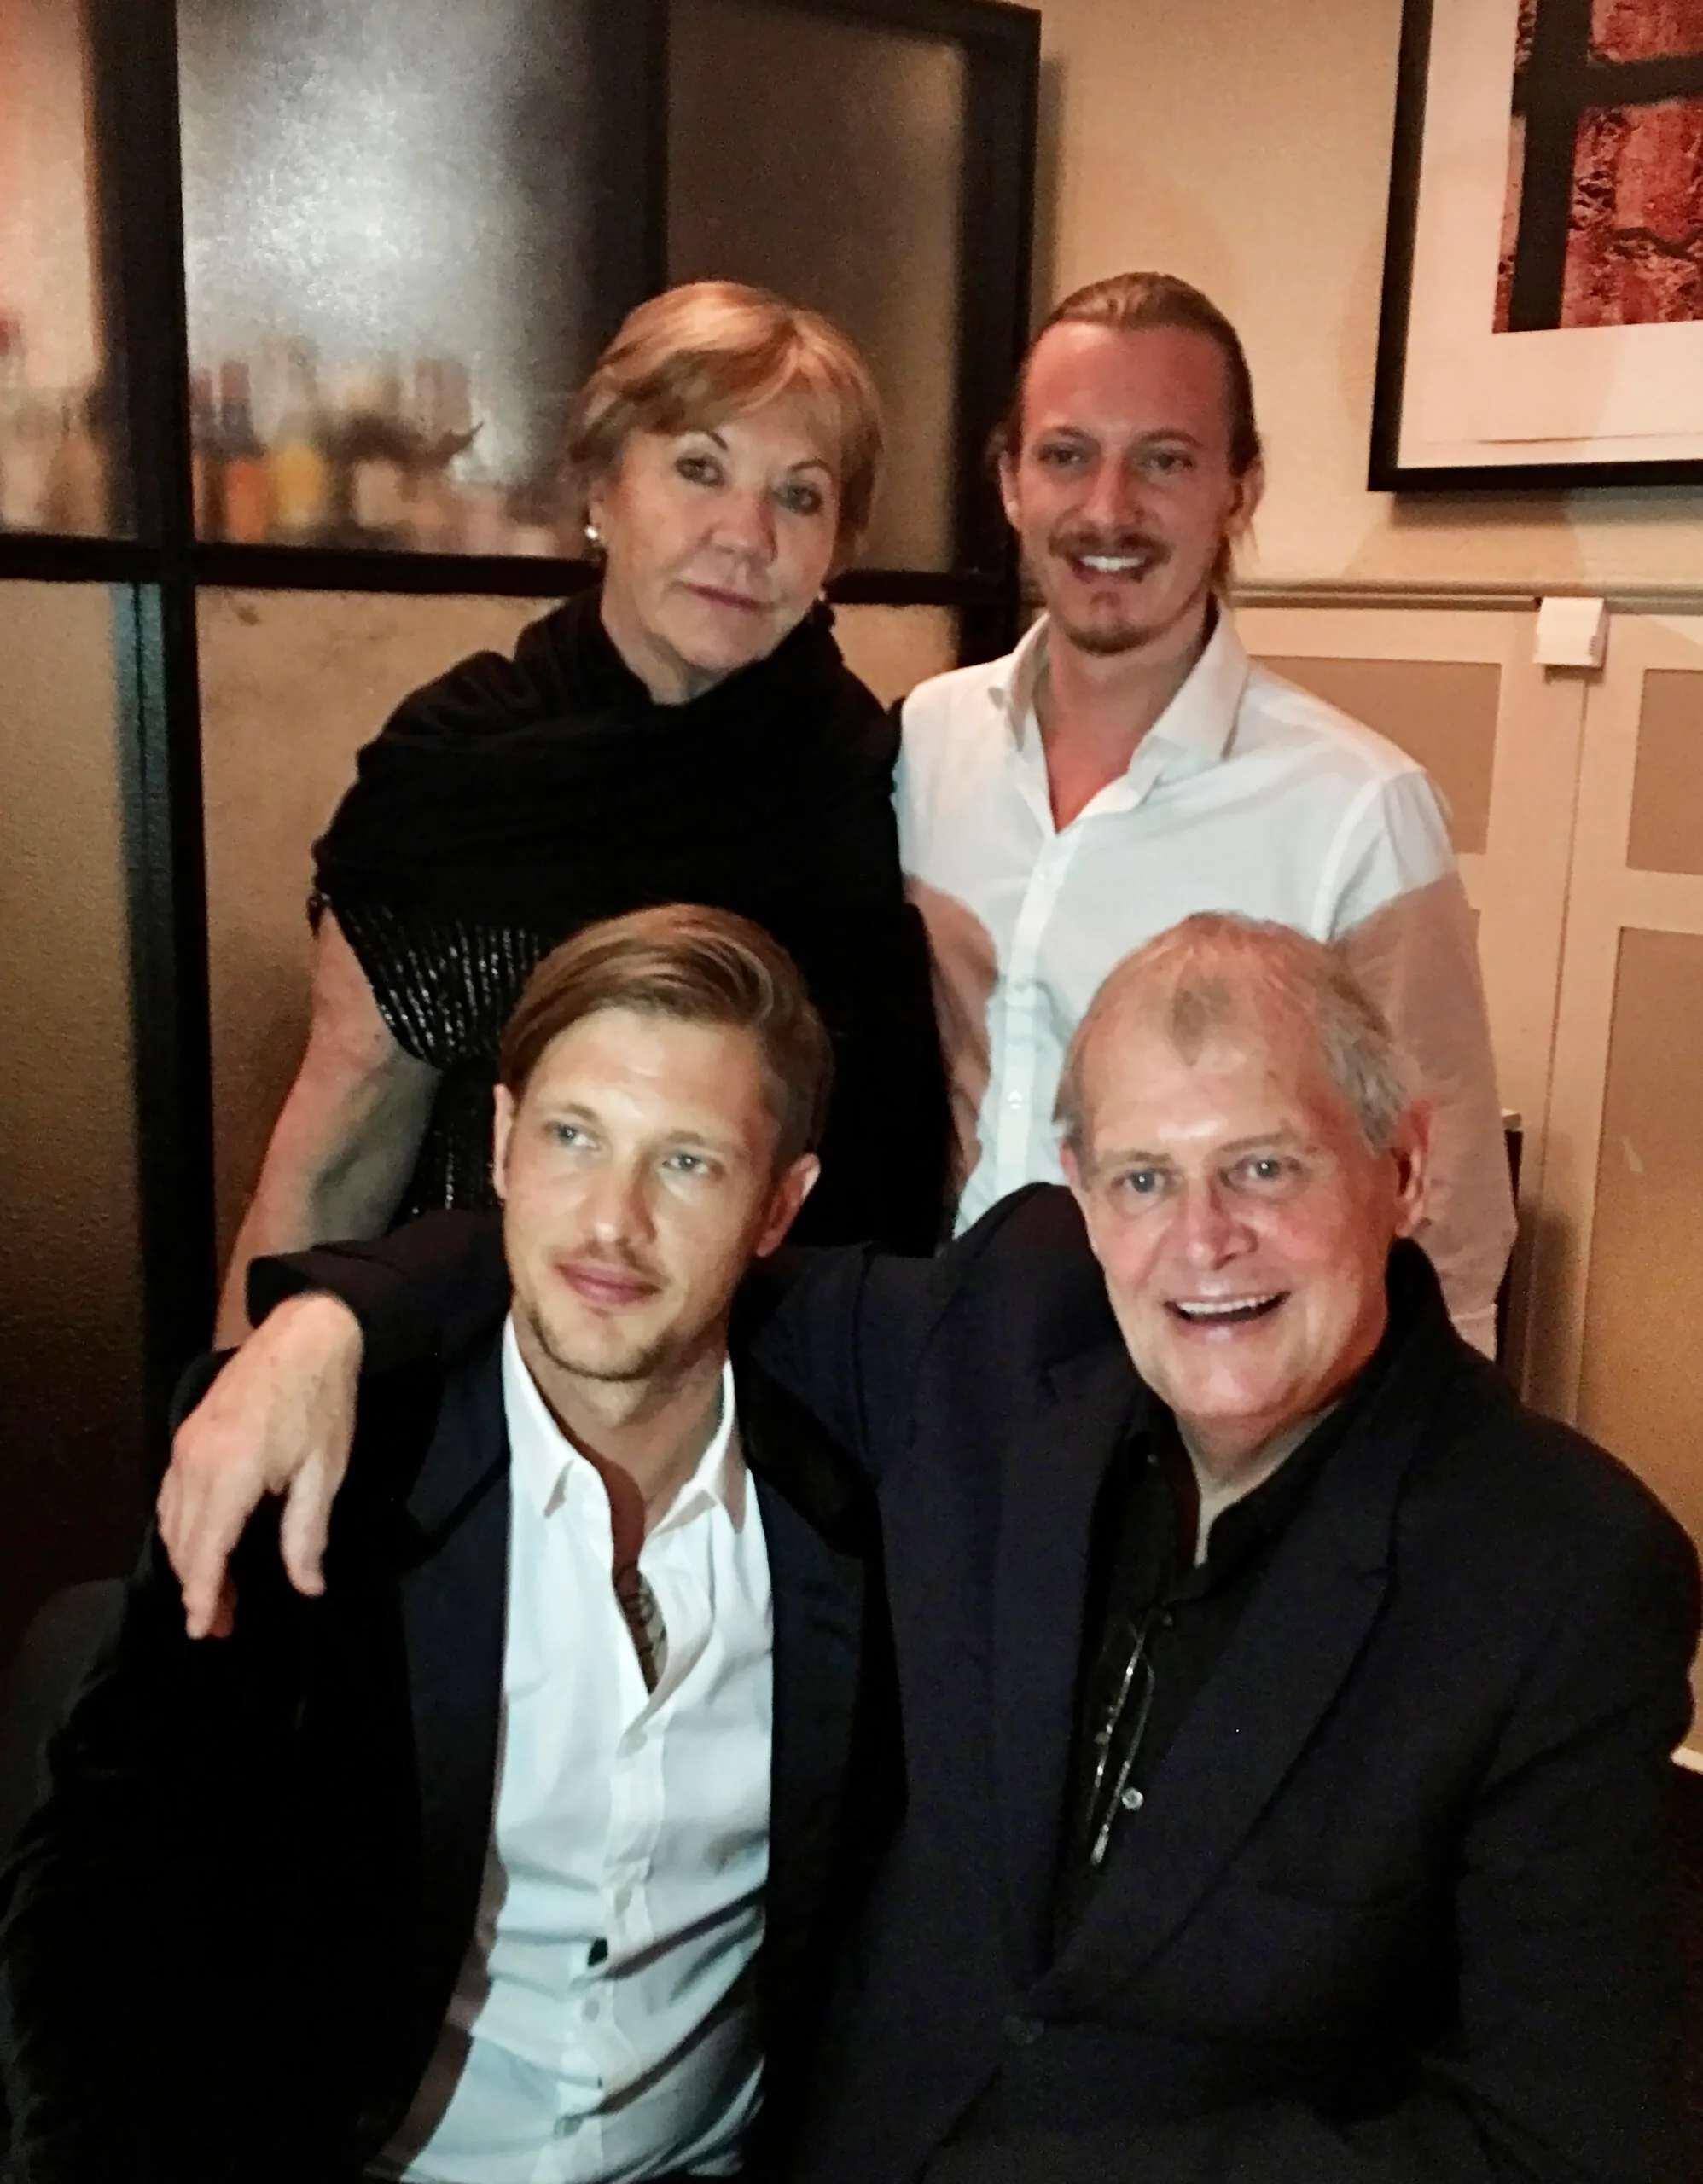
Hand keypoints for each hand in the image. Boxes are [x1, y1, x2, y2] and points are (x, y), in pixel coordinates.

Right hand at [158, 1292, 364, 1637]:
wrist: (305, 1333)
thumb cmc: (322, 1401)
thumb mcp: (325, 1471)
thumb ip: (307, 1534)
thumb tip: (307, 1587)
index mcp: (231, 1472)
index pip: (204, 1550)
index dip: (201, 1595)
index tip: (203, 1631)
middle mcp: (195, 1461)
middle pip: (181, 1542)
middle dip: (197, 1587)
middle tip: (223, 1622)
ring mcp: (184, 1446)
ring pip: (170, 1520)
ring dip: (188, 1561)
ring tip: (217, 1593)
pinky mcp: (185, 1435)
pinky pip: (170, 1495)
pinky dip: (182, 1529)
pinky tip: (205, 1545)